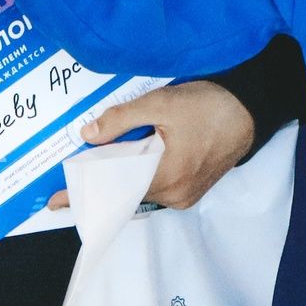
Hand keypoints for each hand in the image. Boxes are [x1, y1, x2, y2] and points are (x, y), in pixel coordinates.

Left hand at [47, 80, 256, 210]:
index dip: (83, 194)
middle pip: (125, 190)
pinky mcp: (192, 189)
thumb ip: (121, 120)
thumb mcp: (161, 103)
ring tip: (101, 159)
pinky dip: (140, 174)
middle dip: (102, 178)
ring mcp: (184, 196)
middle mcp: (174, 195)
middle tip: (77, 168)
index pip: (113, 189)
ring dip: (122, 173)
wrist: (250, 110)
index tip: (55, 202)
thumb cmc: (208, 105)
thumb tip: (87, 136)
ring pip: (140, 187)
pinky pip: (156, 185)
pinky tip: (129, 157)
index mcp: (165, 177)